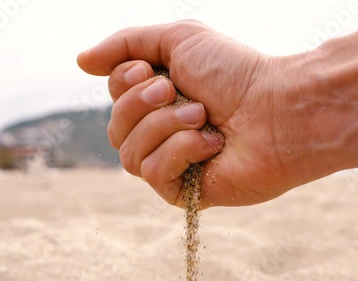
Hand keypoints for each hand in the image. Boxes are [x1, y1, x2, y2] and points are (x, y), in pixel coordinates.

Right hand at [77, 20, 347, 207]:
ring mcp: (173, 161)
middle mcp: (162, 130)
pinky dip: (182, 151)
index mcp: (160, 96)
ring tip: (203, 117)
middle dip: (143, 104)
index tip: (154, 70)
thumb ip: (125, 44)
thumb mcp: (177, 39)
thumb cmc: (234, 71)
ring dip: (165, 126)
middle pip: (114, 126)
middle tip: (177, 91)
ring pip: (128, 153)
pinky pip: (153, 174)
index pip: (113, 94)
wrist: (277, 109)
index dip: (125, 82)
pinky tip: (213, 144)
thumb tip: (80, 60)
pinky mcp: (184, 190)